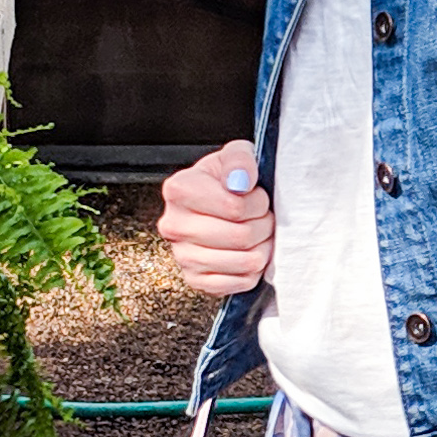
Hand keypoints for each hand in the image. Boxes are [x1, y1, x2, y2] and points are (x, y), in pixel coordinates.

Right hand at [157, 140, 274, 297]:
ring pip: (244, 262)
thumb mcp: (236, 154)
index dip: (256, 202)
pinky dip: (254, 269)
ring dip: (262, 247)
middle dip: (263, 224)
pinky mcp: (195, 279)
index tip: (255, 195)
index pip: (234, 207)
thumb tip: (240, 182)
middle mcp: (173, 224)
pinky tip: (249, 251)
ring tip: (258, 232)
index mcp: (178, 190)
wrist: (218, 201)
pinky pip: (239, 282)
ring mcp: (182, 255)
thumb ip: (240, 160)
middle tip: (262, 215)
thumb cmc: (228, 178)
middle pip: (240, 236)